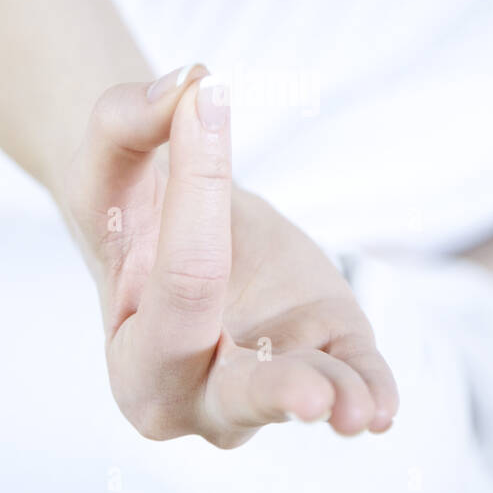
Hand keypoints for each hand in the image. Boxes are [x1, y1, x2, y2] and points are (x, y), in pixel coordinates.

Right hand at [64, 67, 398, 447]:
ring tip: (361, 410)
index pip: (182, 283)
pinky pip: (352, 378)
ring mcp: (265, 384)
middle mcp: (194, 396)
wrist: (176, 229)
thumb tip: (191, 82)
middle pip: (234, 395)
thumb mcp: (110, 156)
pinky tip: (382, 408)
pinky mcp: (325, 354)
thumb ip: (128, 118)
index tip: (205, 101)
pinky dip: (370, 390)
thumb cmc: (131, 204)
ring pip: (304, 392)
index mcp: (133, 357)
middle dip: (271, 393)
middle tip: (308, 397)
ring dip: (336, 393)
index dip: (195, 195)